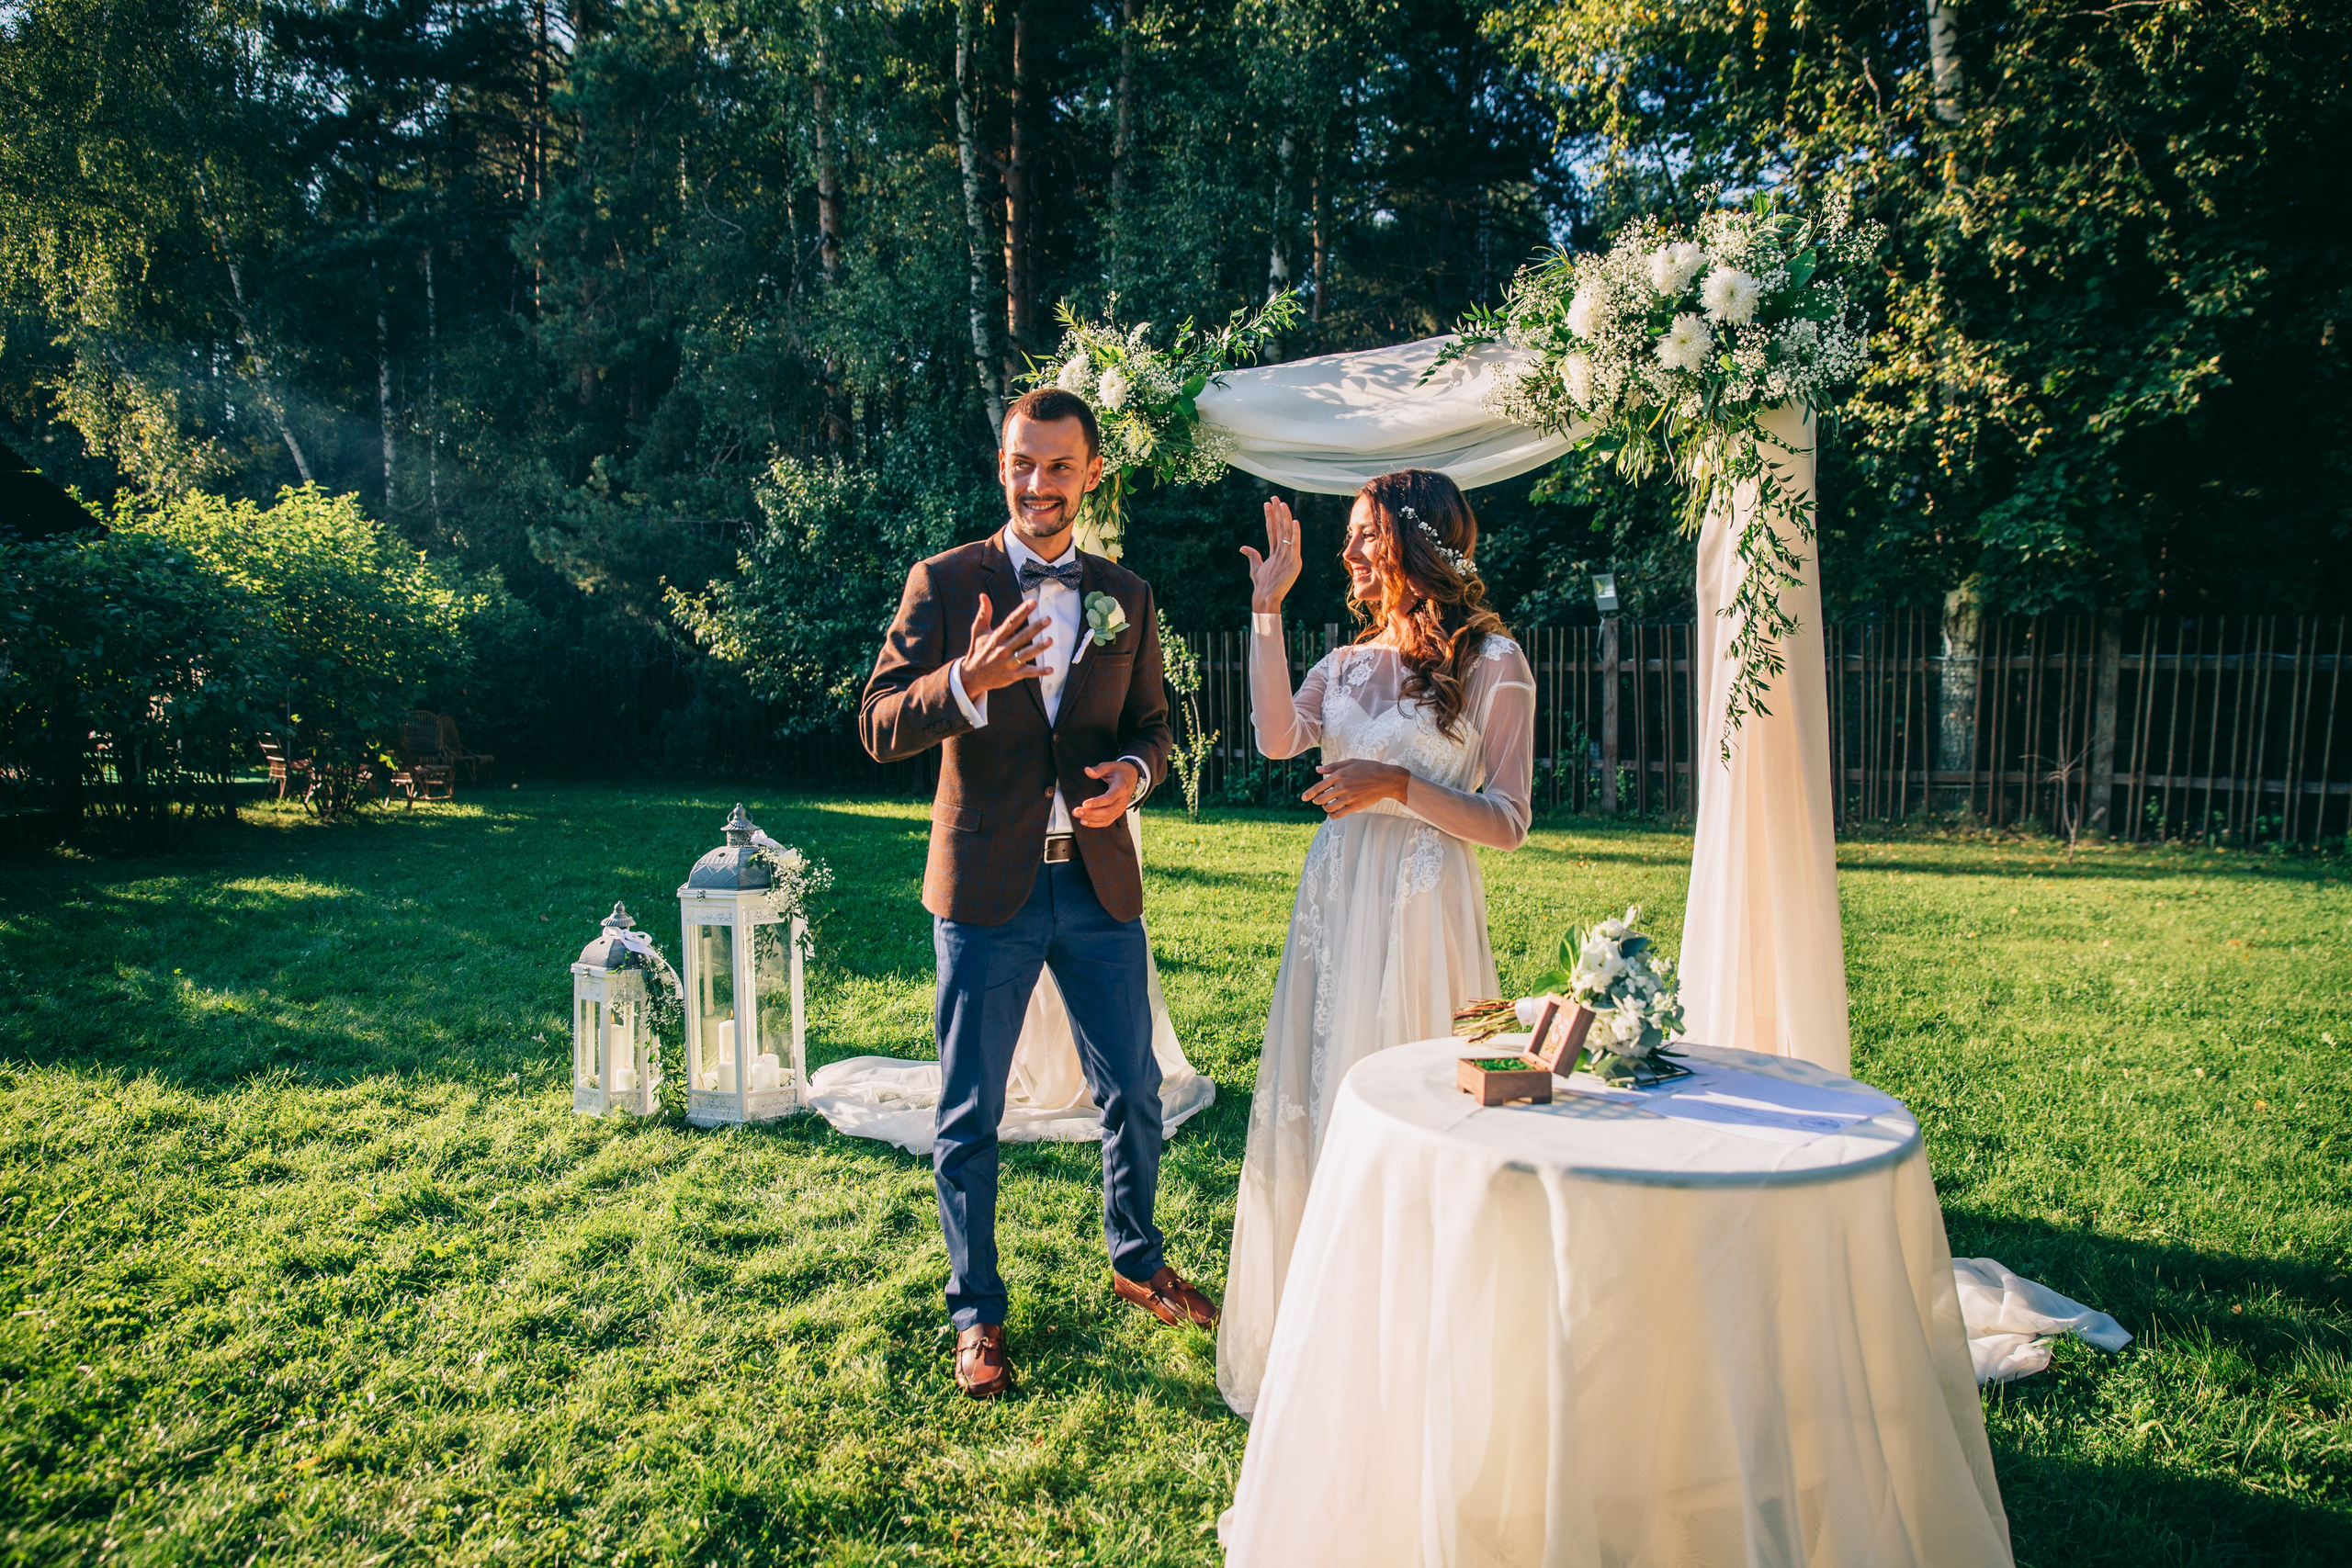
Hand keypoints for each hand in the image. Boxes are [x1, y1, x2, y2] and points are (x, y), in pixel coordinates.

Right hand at [958, 595, 1051, 696]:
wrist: (972, 676)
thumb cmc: (978, 650)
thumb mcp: (978, 631)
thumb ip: (983, 613)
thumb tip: (983, 595)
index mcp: (997, 637)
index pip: (1011, 622)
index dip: (1022, 612)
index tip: (1032, 602)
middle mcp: (1003, 649)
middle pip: (1021, 637)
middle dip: (1035, 628)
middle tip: (1048, 619)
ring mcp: (1008, 663)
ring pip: (1025, 654)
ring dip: (1038, 648)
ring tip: (1050, 640)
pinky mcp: (1012, 675)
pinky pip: (1027, 673)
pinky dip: (1039, 672)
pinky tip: (1050, 669)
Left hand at [1073, 759, 1141, 827]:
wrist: (1132, 777)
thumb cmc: (1119, 771)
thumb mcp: (1110, 766)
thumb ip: (1098, 769)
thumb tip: (1087, 771)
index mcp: (1121, 788)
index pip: (1109, 798)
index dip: (1097, 802)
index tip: (1084, 804)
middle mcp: (1123, 800)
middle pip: (1107, 811)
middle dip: (1090, 813)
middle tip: (1076, 811)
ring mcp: (1121, 808)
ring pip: (1106, 818)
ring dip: (1091, 819)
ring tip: (1078, 816)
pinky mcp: (1118, 812)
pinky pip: (1107, 821)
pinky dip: (1096, 823)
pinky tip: (1085, 821)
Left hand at [1240, 497, 1302, 612]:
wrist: (1266, 597)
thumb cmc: (1262, 585)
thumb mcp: (1255, 568)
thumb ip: (1252, 556)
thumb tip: (1242, 547)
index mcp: (1275, 552)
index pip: (1272, 530)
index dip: (1270, 516)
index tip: (1268, 503)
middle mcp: (1283, 552)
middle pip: (1280, 528)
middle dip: (1278, 512)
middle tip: (1275, 497)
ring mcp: (1289, 556)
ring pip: (1286, 533)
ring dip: (1285, 518)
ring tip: (1282, 504)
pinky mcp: (1294, 563)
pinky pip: (1294, 546)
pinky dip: (1295, 534)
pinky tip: (1295, 522)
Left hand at [1301, 759, 1409, 817]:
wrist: (1386, 779)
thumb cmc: (1368, 768)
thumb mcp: (1350, 762)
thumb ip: (1333, 766)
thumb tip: (1317, 769)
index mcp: (1339, 775)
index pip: (1318, 787)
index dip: (1309, 793)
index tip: (1303, 798)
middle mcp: (1342, 787)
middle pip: (1321, 798)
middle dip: (1317, 800)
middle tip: (1318, 800)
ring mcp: (1348, 797)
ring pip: (1329, 807)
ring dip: (1325, 807)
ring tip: (1327, 805)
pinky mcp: (1355, 806)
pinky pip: (1338, 814)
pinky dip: (1332, 815)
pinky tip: (1332, 813)